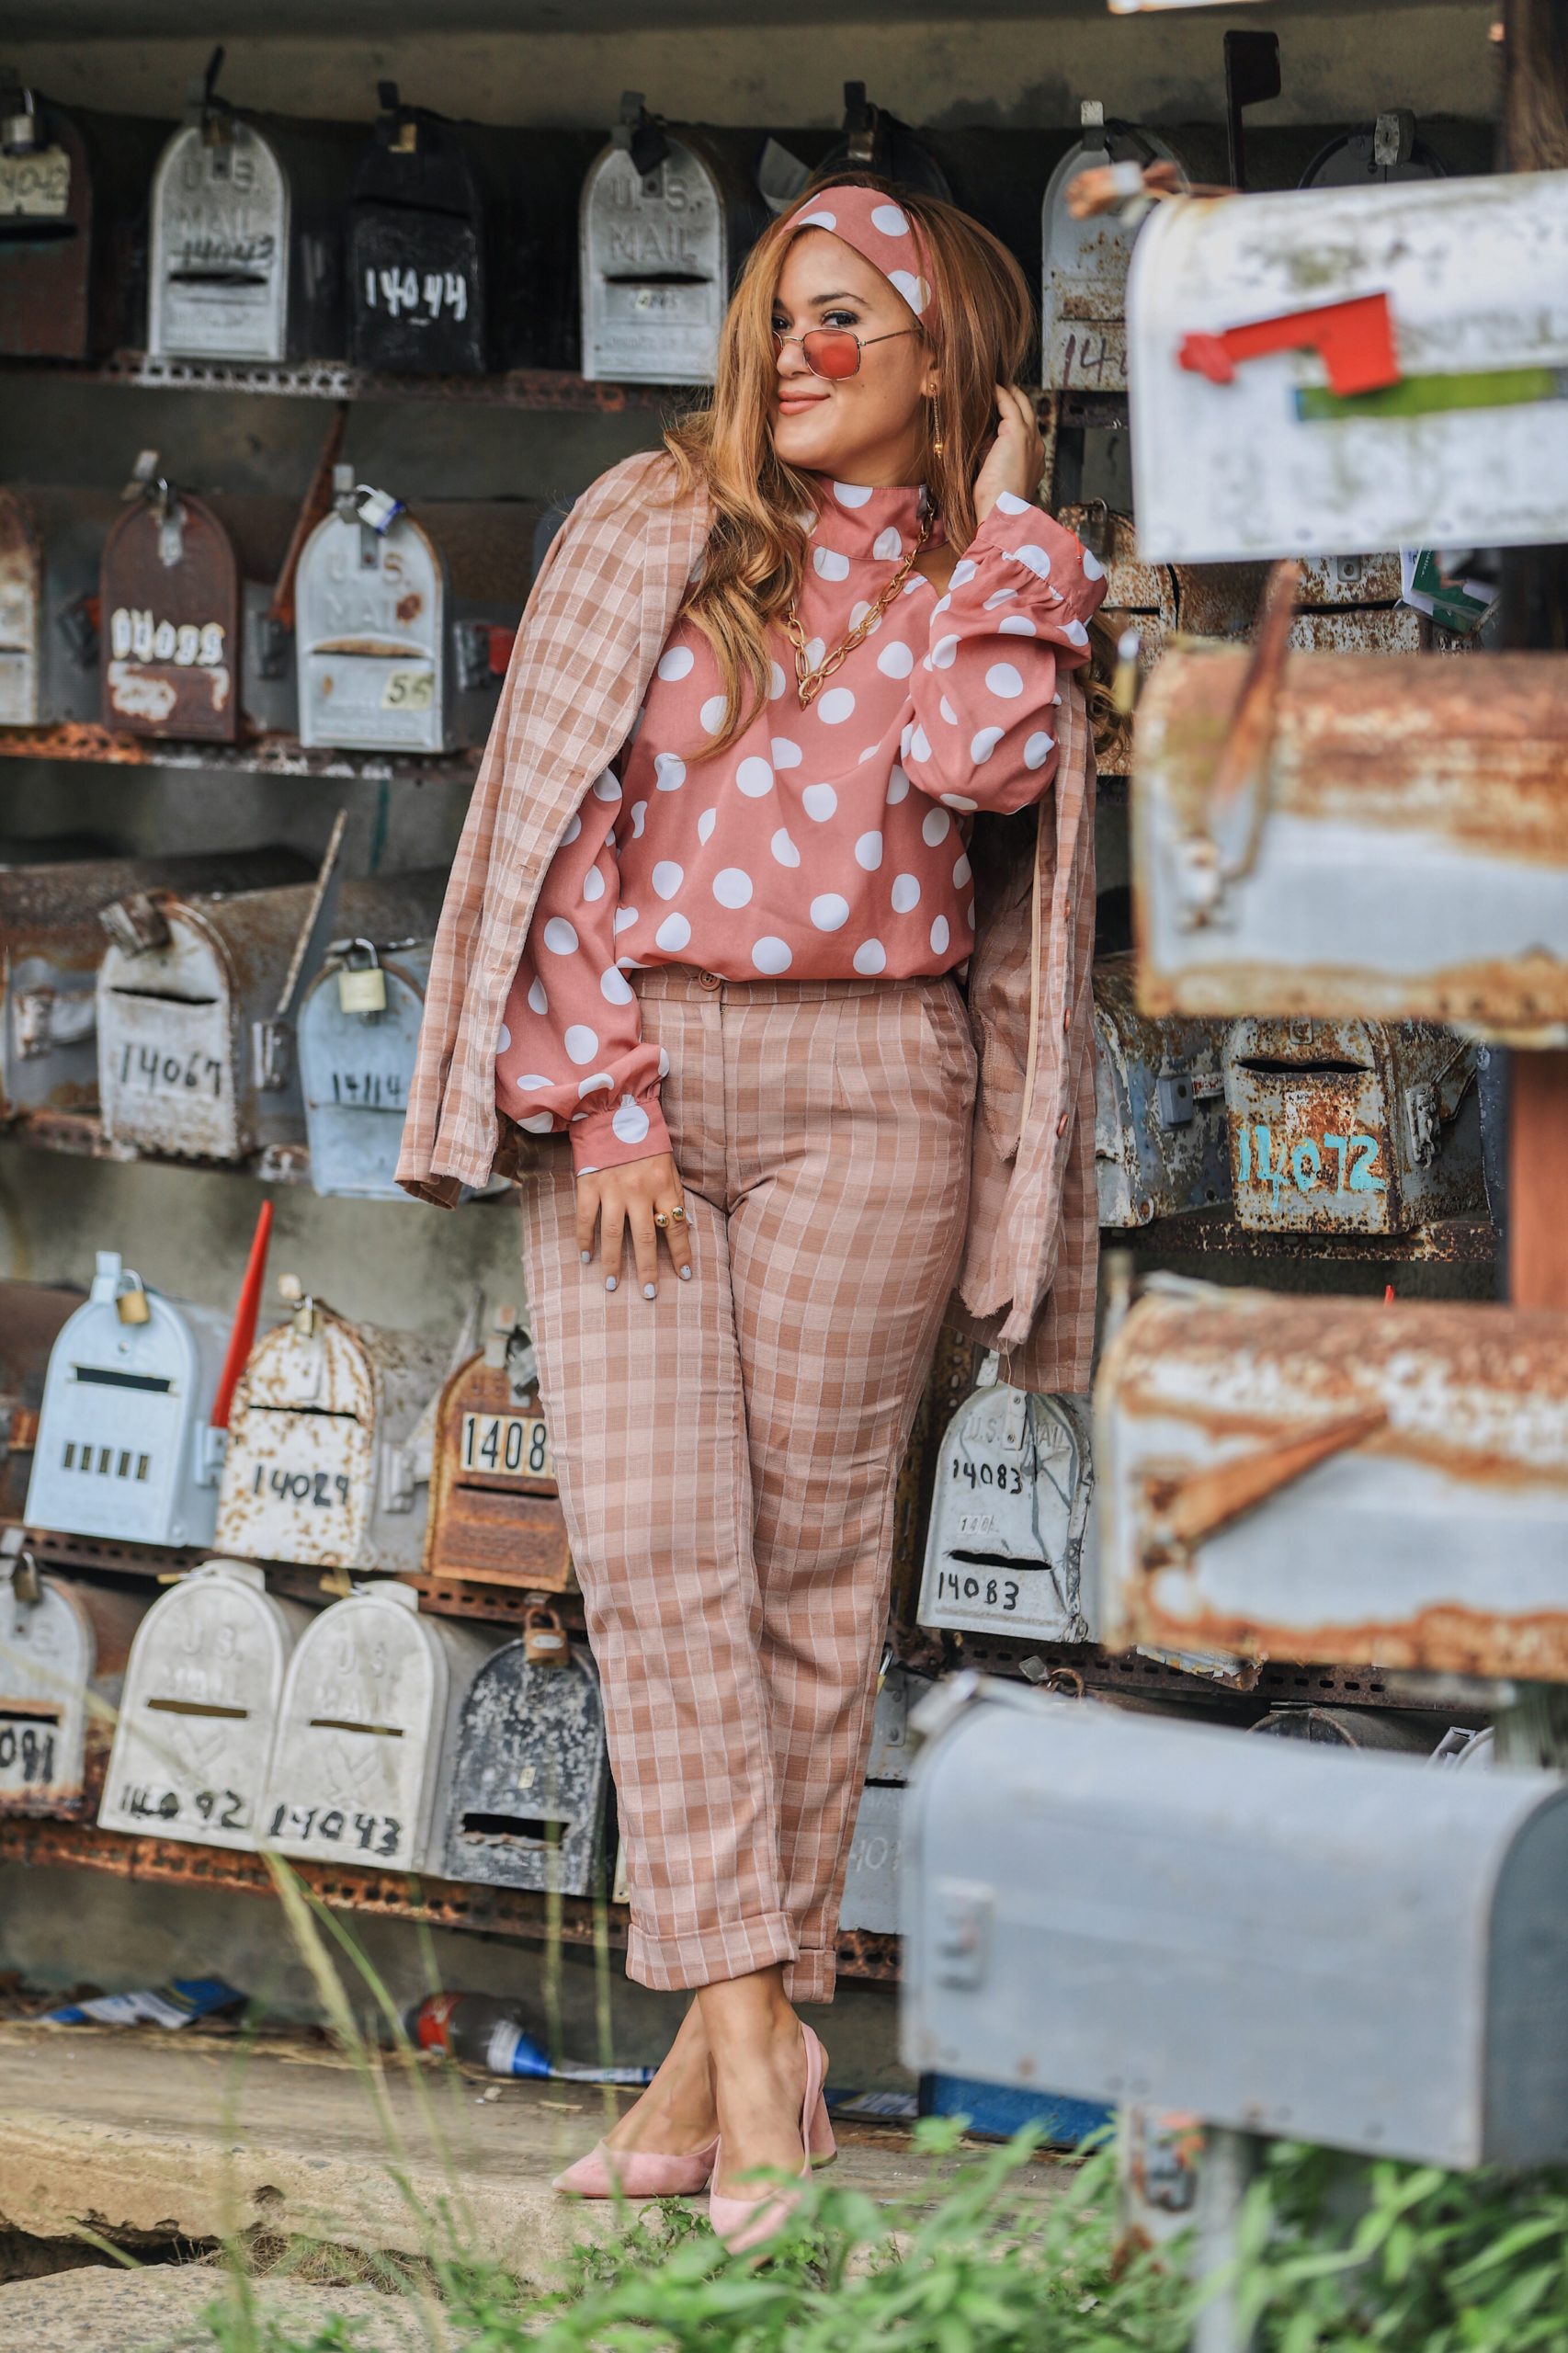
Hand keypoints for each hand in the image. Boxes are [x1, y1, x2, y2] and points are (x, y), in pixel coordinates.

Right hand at [576, 1152, 693, 1298]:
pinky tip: (586, 1257)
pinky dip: (584, 1239)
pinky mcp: (589, 1184)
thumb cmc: (645, 1141)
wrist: (613, 1110)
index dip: (681, 1253)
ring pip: (613, 1234)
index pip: (675, 1226)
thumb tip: (681, 1226)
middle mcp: (639, 1190)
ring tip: (612, 1285)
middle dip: (647, 1269)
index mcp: (663, 1184)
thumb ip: (673, 1194)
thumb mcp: (668, 1164)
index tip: (685, 1276)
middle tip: (649, 1294)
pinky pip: (585, 1218)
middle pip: (645, 1238)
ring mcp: (611, 1188)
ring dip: (612, 1262)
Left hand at [970, 384, 1045, 532]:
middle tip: (1001, 385)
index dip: (1014, 417)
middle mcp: (1036, 446)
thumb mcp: (995, 476)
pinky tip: (990, 387)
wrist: (1002, 512)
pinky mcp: (1017, 432)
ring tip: (995, 381)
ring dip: (1008, 391)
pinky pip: (1009, 403)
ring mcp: (1029, 438)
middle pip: (1028, 412)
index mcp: (1033, 460)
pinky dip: (999, 393)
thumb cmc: (994, 504)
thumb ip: (991, 457)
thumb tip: (981, 440)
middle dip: (1016, 398)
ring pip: (1021, 404)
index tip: (1000, 408)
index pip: (1026, 431)